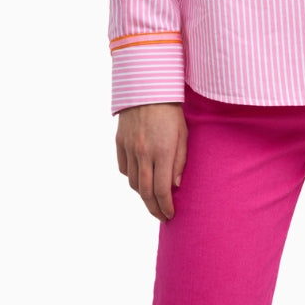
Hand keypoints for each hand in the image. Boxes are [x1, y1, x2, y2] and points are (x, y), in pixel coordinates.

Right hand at [115, 102, 187, 219]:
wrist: (148, 88)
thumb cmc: (171, 110)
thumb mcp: (183, 134)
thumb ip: (180, 161)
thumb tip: (175, 185)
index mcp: (163, 151)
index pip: (162, 190)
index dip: (166, 206)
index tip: (170, 214)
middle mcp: (144, 153)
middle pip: (145, 192)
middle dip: (154, 208)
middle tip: (161, 216)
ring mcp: (130, 148)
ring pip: (133, 183)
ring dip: (143, 195)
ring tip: (152, 200)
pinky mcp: (120, 142)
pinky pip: (124, 168)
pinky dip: (132, 178)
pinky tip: (140, 179)